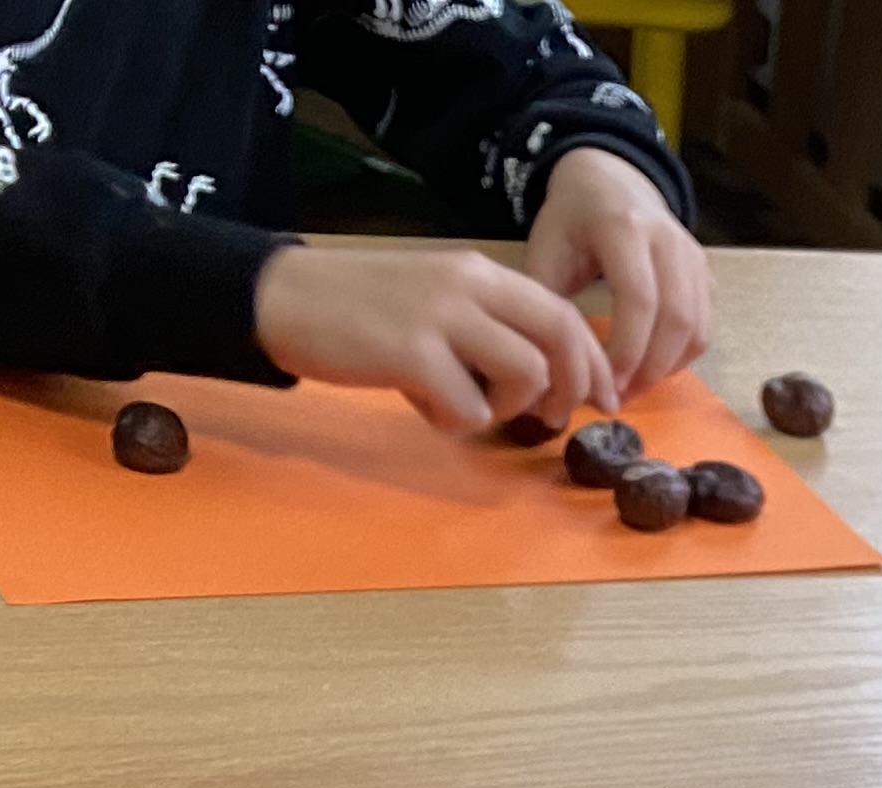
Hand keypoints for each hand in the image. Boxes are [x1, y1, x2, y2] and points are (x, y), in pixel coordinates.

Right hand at [252, 242, 611, 430]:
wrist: (278, 295)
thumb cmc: (356, 307)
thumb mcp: (433, 298)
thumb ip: (486, 324)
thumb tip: (543, 375)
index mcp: (478, 272)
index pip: (563, 313)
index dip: (593, 362)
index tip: (602, 399)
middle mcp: (468, 286)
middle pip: (561, 341)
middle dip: (571, 390)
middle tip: (549, 419)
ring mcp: (441, 317)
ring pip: (526, 375)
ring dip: (505, 407)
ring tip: (460, 402)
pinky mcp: (412, 354)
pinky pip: (470, 409)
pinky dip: (453, 421)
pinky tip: (419, 404)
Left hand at [524, 144, 713, 399]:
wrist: (608, 180)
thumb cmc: (571, 220)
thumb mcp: (545, 251)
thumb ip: (550, 305)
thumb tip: (552, 370)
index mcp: (624, 227)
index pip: (639, 299)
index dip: (626, 349)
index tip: (605, 383)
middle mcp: (669, 239)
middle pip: (677, 317)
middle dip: (650, 367)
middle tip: (621, 396)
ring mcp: (693, 256)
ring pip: (697, 327)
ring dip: (669, 367)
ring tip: (635, 387)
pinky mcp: (705, 273)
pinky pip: (704, 326)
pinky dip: (682, 356)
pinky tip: (652, 367)